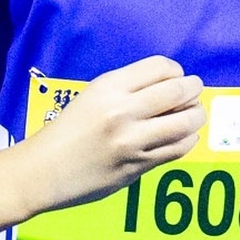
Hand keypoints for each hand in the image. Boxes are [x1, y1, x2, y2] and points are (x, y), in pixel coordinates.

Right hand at [24, 58, 205, 214]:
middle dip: (194, 90)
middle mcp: (122, 110)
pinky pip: (177, 149)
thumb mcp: (92, 97)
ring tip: (194, 115)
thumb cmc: (66, 132)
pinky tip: (184, 137)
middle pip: (178, 92)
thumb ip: (127, 91)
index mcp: (109, 86)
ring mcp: (132, 140)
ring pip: (185, 123)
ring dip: (196, 116)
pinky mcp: (137, 165)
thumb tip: (171, 88)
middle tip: (195, 93)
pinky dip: (188, 140)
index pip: (161, 68)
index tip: (177, 79)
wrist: (42, 171)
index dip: (177, 72)